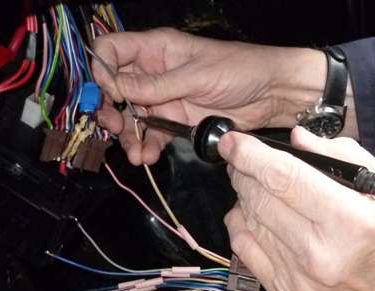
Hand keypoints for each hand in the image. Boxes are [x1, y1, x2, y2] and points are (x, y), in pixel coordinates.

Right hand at [91, 28, 325, 164]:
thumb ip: (157, 85)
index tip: (110, 93)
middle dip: (109, 109)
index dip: (102, 70)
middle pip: (114, 88)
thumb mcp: (196, 76)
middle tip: (115, 127)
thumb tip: (117, 89)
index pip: (112, 50)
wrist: (272, 94)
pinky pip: (151, 134)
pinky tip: (146, 157)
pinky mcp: (175, 121)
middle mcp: (154, 72)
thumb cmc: (239, 70)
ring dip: (127, 135)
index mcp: (156, 49)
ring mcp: (163, 98)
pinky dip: (146, 146)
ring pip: (129, 116)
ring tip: (135, 153)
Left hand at [221, 126, 374, 290]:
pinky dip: (242, 226)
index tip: (233, 141)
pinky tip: (252, 214)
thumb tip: (298, 140)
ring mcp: (300, 279)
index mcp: (350, 222)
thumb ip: (344, 157)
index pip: (283, 177)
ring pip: (247, 223)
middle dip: (244, 171)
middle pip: (259, 198)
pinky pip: (246, 252)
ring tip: (254, 184)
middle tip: (245, 159)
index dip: (250, 154)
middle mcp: (320, 254)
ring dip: (244, 197)